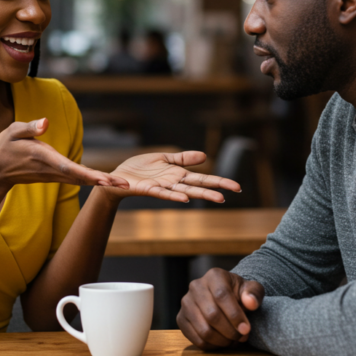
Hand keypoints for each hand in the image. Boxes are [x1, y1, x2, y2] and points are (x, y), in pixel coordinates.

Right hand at [0, 118, 128, 188]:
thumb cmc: (5, 147)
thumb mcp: (12, 131)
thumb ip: (29, 127)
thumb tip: (45, 123)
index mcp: (43, 157)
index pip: (68, 167)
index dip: (87, 173)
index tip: (103, 179)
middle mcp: (52, 170)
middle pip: (81, 178)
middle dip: (103, 181)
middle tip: (125, 185)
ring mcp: (54, 176)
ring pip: (81, 180)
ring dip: (102, 182)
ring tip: (123, 184)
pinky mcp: (56, 176)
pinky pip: (77, 180)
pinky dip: (92, 180)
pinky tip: (107, 181)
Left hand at [103, 151, 241, 202]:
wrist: (118, 176)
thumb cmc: (140, 168)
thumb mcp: (164, 159)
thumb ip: (183, 158)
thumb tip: (205, 156)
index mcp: (178, 175)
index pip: (203, 179)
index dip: (220, 182)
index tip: (237, 186)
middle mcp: (174, 183)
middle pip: (199, 186)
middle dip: (216, 189)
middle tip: (235, 192)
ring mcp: (163, 187)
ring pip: (186, 192)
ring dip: (201, 196)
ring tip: (218, 199)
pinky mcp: (149, 189)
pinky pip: (164, 194)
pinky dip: (174, 196)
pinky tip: (185, 198)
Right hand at [177, 268, 264, 350]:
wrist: (225, 297)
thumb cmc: (240, 294)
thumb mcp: (252, 290)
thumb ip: (254, 294)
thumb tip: (251, 303)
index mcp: (214, 276)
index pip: (222, 295)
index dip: (235, 315)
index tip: (246, 329)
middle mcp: (196, 287)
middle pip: (212, 315)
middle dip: (230, 331)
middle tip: (242, 337)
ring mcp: (186, 303)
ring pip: (204, 330)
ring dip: (222, 341)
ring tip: (233, 341)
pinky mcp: (181, 318)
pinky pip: (196, 339)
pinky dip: (212, 346)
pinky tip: (222, 342)